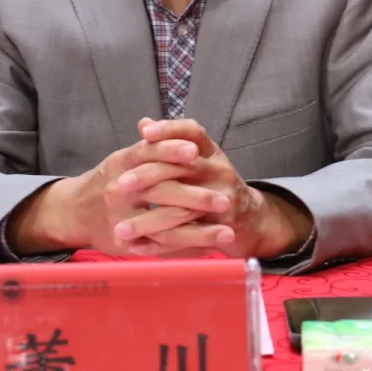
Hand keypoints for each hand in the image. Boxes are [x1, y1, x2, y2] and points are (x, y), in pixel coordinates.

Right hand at [6, 123, 230, 256]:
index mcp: (121, 163)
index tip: (196, 153)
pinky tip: (210, 249)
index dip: (171, 150)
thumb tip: (156, 123)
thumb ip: (147, 146)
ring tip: (227, 233)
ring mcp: (121, 219)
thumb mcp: (123, 159)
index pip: (148, 152)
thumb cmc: (108, 181)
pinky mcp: (126, 244)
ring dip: (199, 231)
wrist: (74, 212)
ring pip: (164, 226)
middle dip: (195, 197)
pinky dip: (186, 249)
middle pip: (160, 192)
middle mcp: (120, 190)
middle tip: (224, 201)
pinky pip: (160, 248)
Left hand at [112, 118, 313, 258]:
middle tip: (121, 185)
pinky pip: (185, 238)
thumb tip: (143, 123)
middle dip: (148, 176)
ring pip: (180, 210)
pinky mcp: (222, 228)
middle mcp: (220, 171)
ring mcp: (223, 199)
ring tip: (121, 229)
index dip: (169, 129)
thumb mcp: (199, 160)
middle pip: (183, 168)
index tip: (144, 134)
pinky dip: (159, 246)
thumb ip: (170, 144)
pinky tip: (137, 247)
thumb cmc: (214, 184)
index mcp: (211, 152)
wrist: (251, 218)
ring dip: (147, 221)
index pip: (192, 131)